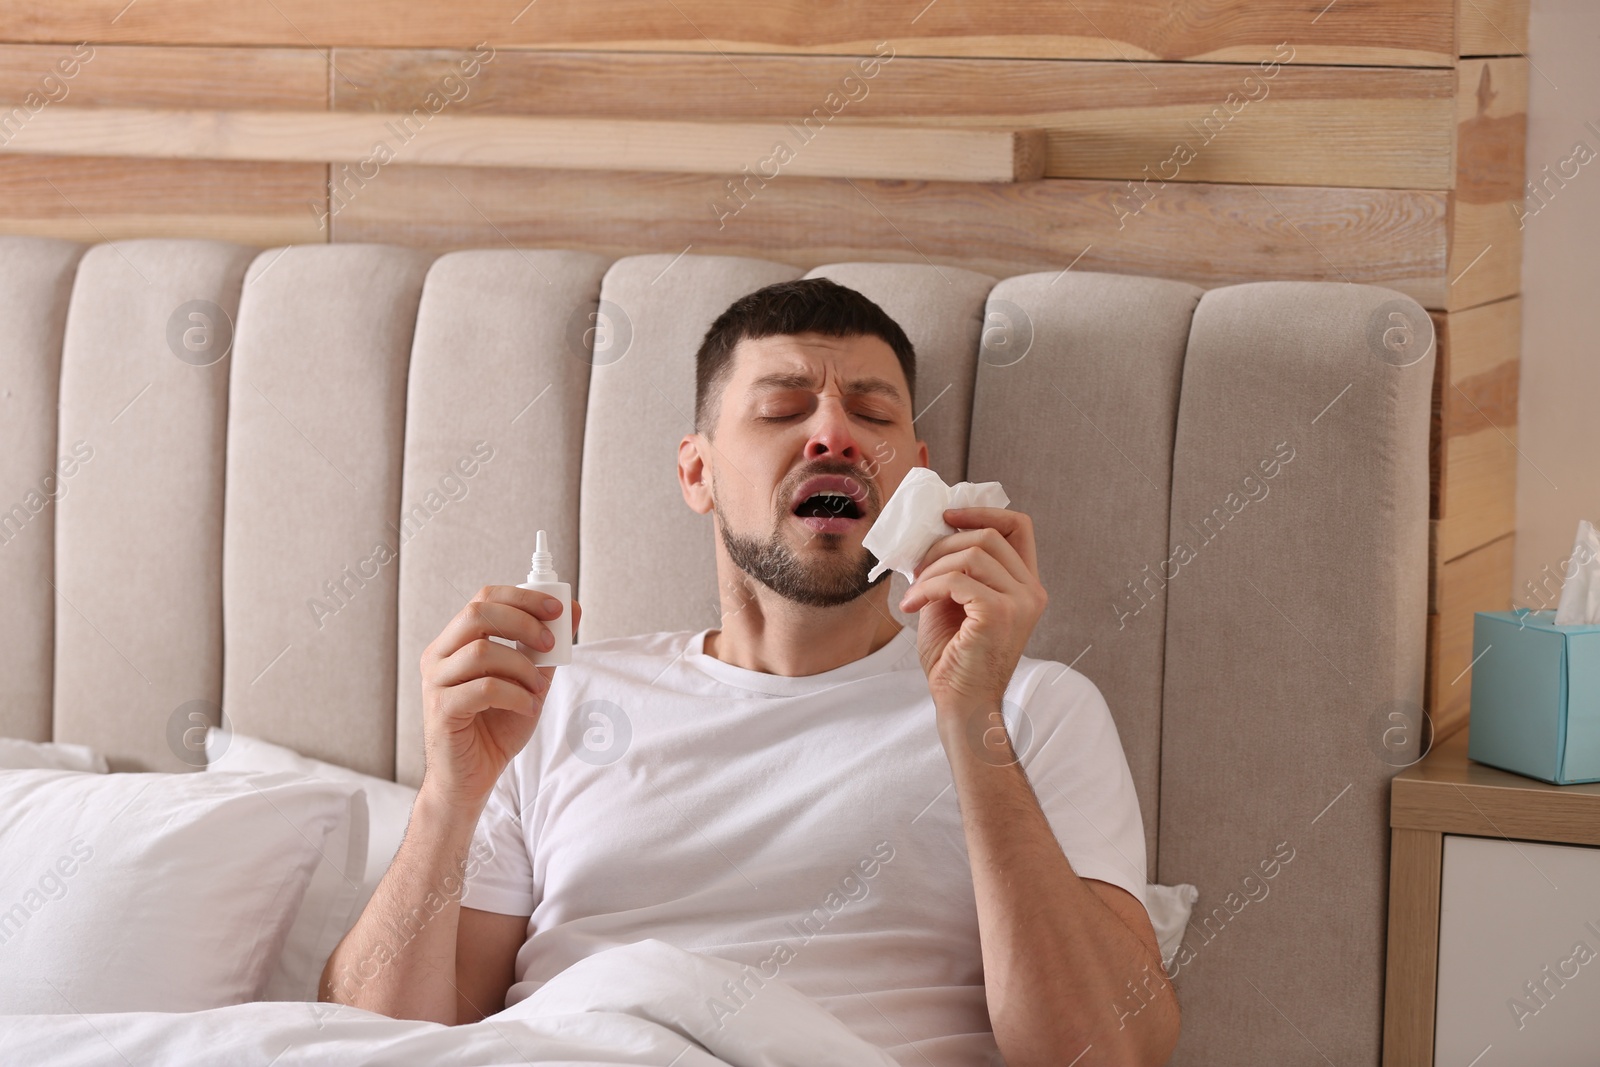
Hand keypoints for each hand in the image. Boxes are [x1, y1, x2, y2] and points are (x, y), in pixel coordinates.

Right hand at [418, 586, 581, 811]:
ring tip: (536, 689)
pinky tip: (527, 708)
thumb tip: (574, 609)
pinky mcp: (441, 709)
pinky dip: (515, 695)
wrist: (472, 777)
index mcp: (455, 642)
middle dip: (522, 622)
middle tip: (551, 644)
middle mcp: (439, 656)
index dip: (522, 597)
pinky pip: (484, 688)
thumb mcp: (529, 681)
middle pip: (477, 613)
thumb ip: (546, 648)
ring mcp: (435, 682)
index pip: (484, 598)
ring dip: (522, 667)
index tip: (557, 609)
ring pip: (481, 650)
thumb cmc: (496, 726)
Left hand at [898, 507, 1046, 726]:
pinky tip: (912, 605)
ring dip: (932, 568)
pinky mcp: (999, 614)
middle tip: (918, 568)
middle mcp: (1031, 591)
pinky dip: (927, 588)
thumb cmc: (955, 657)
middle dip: (944, 544)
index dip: (983, 511)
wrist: (961, 703)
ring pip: (971, 554)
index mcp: (1025, 585)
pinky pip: (956, 580)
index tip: (947, 516)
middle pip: (988, 536)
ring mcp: (1019, 603)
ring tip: (915, 591)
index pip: (1019, 527)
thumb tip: (933, 532)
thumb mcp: (954, 601)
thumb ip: (955, 568)